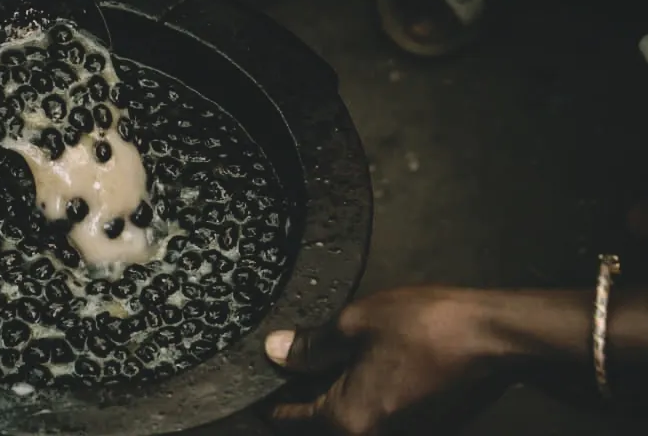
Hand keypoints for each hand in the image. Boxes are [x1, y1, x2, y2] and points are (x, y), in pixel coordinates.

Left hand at [264, 287, 515, 434]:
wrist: (493, 337)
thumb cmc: (422, 326)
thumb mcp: (354, 323)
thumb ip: (312, 344)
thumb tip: (276, 352)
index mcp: (348, 418)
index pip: (292, 416)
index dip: (270, 399)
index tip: (255, 388)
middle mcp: (372, 435)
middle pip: (321, 419)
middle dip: (301, 394)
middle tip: (284, 364)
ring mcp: (401, 431)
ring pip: (351, 414)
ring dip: (333, 390)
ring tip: (318, 358)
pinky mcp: (423, 422)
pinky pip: (377, 409)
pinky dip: (361, 389)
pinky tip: (359, 361)